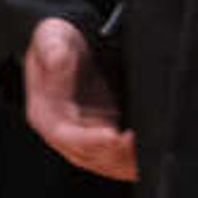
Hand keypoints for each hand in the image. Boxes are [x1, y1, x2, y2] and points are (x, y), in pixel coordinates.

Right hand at [23, 18, 136, 180]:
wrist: (68, 46)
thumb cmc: (57, 42)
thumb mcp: (51, 36)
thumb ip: (52, 48)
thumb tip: (58, 58)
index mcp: (45, 114)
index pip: (66, 136)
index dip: (90, 140)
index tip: (113, 136)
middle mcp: (65, 132)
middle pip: (91, 155)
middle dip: (116, 154)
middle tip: (140, 143)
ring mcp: (86, 137)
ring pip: (107, 161)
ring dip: (128, 160)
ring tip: (149, 148)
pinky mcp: (105, 134)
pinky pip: (119, 155)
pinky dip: (133, 157)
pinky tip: (152, 148)